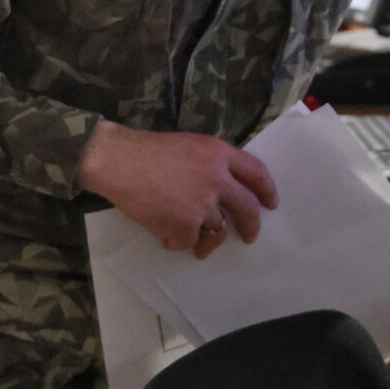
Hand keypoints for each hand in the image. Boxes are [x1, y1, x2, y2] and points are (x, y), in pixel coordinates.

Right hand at [77, 120, 278, 257]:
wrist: (119, 161)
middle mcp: (217, 179)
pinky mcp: (185, 225)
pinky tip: (164, 234)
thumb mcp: (189, 145)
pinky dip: (177, 241)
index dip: (267, 189)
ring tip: (196, 243)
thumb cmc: (147, 151)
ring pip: (217, 230)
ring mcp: (202, 204)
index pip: (256, 172)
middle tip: (249, 236)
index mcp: (219, 154)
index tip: (270, 204)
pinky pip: (188, 241)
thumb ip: (210, 163)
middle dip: (251, 225)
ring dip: (206, 239)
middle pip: (246, 207)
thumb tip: (224, 187)